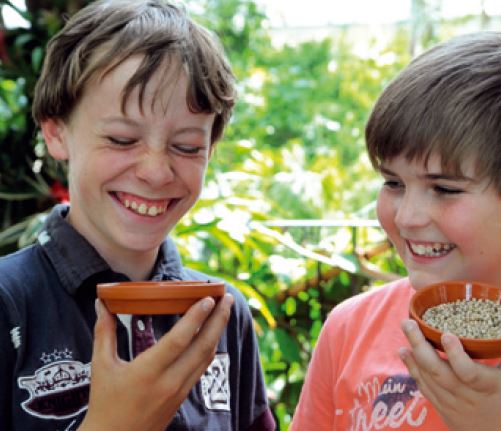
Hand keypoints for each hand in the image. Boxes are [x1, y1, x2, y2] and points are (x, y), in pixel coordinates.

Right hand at [78, 294, 233, 430]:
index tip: (209, 298)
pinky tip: (212, 334)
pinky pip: (202, 367)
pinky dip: (210, 347)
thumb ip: (104, 332)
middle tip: (228, 297)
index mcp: (148, 373)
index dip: (196, 317)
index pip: (179, 340)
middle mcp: (169, 382)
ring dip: (218, 332)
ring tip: (224, 310)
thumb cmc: (105, 405)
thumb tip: (101, 304)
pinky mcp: (183, 396)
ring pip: (207, 357)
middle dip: (219, 320)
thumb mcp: (101, 366)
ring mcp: (180, 391)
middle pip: (203, 346)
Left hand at [399, 318, 500, 430]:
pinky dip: (413, 369)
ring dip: (413, 354)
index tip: (446, 335)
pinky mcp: (443, 410)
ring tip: (405, 330)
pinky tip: (405, 353)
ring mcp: (452, 405)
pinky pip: (424, 388)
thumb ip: (499, 352)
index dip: (456, 355)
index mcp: (487, 387)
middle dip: (420, 345)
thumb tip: (498, 328)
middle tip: (409, 323)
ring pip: (427, 379)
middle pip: (438, 371)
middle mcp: (466, 397)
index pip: (468, 372)